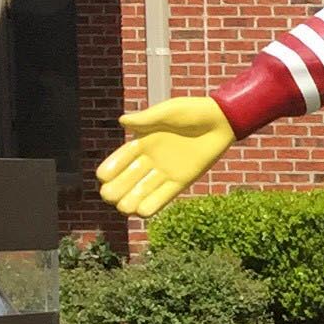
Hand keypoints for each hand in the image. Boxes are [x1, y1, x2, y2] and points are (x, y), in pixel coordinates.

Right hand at [95, 97, 236, 218]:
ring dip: (132, 200)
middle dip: (117, 188)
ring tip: (124, 208)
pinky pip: (164, 195)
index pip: (120, 158)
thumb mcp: (168, 112)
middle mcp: (151, 159)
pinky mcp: (182, 180)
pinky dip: (153, 204)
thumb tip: (122, 122)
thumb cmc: (193, 111)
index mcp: (143, 141)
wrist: (222, 120)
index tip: (102, 177)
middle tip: (109, 196)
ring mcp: (166, 171)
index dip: (111, 168)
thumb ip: (147, 119)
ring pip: (143, 190)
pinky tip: (141, 212)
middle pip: (127, 178)